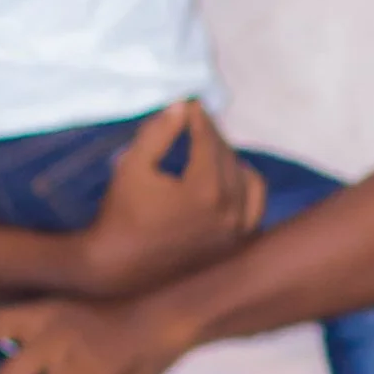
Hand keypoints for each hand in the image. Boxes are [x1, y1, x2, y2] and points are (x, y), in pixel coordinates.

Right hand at [70, 100, 262, 297]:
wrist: (119, 271)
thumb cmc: (120, 215)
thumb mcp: (132, 166)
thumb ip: (158, 132)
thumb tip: (183, 105)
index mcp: (206, 190)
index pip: (209, 140)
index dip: (199, 117)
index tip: (191, 102)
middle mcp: (231, 212)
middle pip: (229, 157)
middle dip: (212, 135)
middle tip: (196, 121)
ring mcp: (237, 232)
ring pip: (247, 179)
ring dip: (231, 159)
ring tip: (210, 149)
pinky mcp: (236, 246)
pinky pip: (254, 208)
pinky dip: (245, 189)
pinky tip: (228, 180)